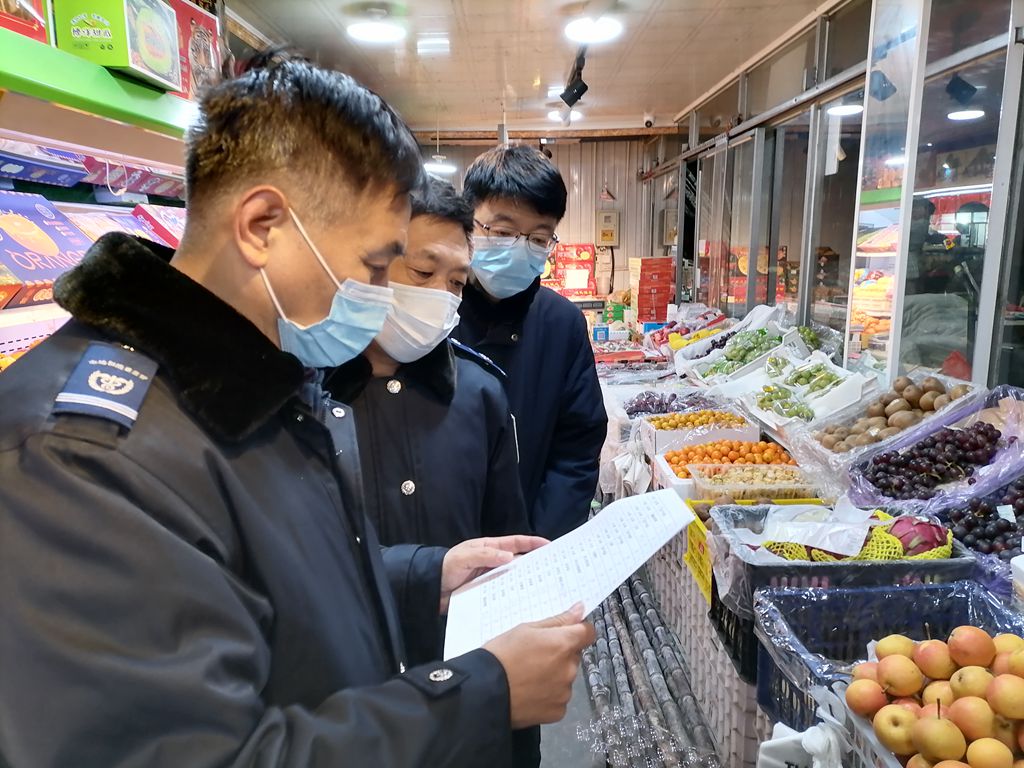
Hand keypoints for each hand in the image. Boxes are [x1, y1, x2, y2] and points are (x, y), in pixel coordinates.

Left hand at [440, 535, 547, 613]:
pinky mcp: (486, 593)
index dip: (532, 543)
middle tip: (553, 569)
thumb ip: (485, 555)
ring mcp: (490, 578)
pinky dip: (513, 595)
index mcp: (489, 548)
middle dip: (534, 563)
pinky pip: (503, 593)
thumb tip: (510, 557)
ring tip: (543, 588)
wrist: (429, 589)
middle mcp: (492, 562)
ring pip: (513, 578)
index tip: (549, 545)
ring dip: (525, 581)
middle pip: (518, 561)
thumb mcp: (464, 557)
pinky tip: (523, 602)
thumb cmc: (445, 567)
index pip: (515, 543)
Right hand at [483, 603, 594, 728]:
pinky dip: (548, 695)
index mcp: (563, 644)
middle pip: (573, 656)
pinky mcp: (558, 711)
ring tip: (528, 677)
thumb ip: (557, 621)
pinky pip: (559, 698)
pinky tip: (530, 693)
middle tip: (534, 657)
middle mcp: (569, 669)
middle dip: (559, 654)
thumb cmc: (501, 655)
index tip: (563, 634)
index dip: (577, 631)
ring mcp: (565, 692)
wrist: (484, 692)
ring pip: (565, 677)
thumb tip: (580, 609)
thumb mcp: (525, 629)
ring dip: (554, 675)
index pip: (587, 633)